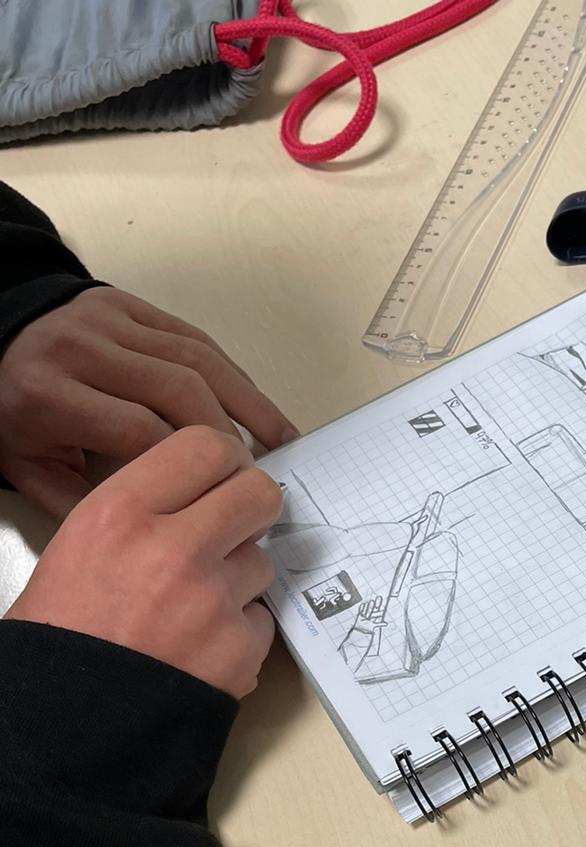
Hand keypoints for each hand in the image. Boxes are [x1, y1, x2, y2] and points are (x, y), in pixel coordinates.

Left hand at [0, 287, 295, 518]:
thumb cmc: (15, 414)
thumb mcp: (30, 469)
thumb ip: (85, 503)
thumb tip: (161, 526)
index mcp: (49, 393)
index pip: (139, 430)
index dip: (188, 466)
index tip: (218, 497)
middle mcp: (81, 348)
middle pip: (178, 390)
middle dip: (226, 437)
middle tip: (254, 477)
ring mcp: (109, 319)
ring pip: (197, 359)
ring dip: (247, 401)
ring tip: (281, 438)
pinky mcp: (130, 305)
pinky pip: (194, 339)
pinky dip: (232, 374)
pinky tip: (255, 405)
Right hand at [6, 427, 281, 697]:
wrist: (66, 724)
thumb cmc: (61, 637)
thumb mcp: (78, 547)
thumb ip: (140, 512)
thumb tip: (197, 495)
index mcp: (121, 513)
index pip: (207, 446)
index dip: (225, 461)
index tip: (223, 477)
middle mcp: (173, 548)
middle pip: (258, 494)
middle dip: (251, 509)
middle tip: (233, 529)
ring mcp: (213, 601)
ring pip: (262, 562)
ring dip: (239, 579)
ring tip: (194, 608)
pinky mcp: (240, 649)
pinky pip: (262, 619)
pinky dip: (240, 632)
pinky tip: (201, 648)